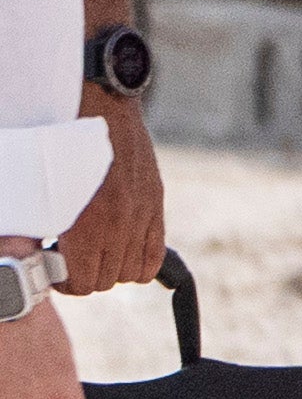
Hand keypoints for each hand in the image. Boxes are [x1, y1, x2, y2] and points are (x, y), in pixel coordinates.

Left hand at [48, 109, 155, 296]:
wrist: (103, 114)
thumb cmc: (65, 154)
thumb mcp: (48, 198)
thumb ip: (52, 233)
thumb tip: (51, 260)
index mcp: (86, 228)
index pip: (83, 284)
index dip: (67, 283)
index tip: (59, 270)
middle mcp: (118, 226)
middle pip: (106, 281)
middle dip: (87, 275)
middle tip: (75, 258)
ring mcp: (141, 215)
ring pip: (132, 272)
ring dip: (114, 268)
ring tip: (99, 251)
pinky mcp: (155, 204)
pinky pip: (155, 253)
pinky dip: (141, 260)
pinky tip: (123, 246)